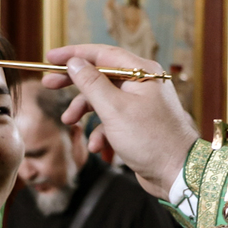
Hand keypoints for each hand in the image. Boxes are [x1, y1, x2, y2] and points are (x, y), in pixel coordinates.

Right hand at [43, 44, 198, 198]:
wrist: (178, 173)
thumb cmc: (151, 139)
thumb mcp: (114, 109)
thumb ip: (91, 83)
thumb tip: (74, 63)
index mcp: (142, 72)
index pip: (102, 53)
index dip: (74, 54)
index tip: (51, 58)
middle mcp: (143, 84)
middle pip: (100, 75)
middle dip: (74, 83)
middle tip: (49, 85)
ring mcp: (141, 105)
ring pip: (103, 100)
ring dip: (85, 112)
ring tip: (69, 123)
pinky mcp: (139, 125)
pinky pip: (112, 121)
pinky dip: (101, 132)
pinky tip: (100, 147)